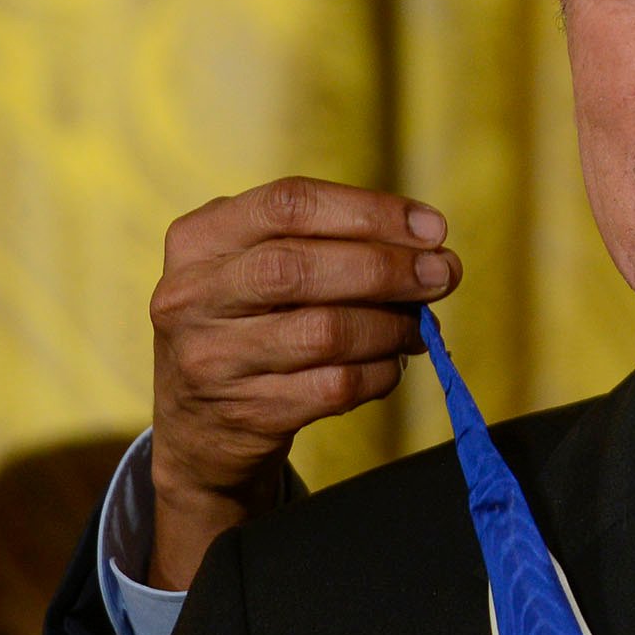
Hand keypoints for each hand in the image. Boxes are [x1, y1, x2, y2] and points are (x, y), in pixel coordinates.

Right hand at [149, 177, 458, 587]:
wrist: (200, 429)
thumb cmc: (250, 326)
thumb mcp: (255, 268)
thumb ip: (326, 243)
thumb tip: (429, 248)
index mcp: (197, 241)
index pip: (288, 204)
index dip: (370, 211)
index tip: (432, 228)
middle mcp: (192, 297)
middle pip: (300, 267)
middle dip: (387, 268)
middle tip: (443, 275)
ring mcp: (213, 360)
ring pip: (325, 332)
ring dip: (392, 326)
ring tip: (419, 326)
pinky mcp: (247, 413)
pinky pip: (336, 387)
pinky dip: (381, 373)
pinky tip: (391, 364)